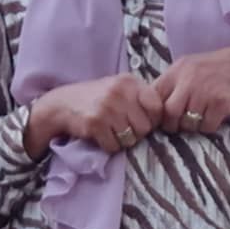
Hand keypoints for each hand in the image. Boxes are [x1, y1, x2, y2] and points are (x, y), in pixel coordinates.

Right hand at [28, 73, 163, 156]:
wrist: (63, 104)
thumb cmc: (97, 99)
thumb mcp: (121, 90)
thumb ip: (141, 99)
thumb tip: (166, 120)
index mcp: (130, 82)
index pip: (158, 107)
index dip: (152, 120)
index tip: (142, 121)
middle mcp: (120, 91)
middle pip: (145, 128)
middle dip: (136, 133)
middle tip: (122, 127)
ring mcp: (107, 106)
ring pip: (130, 139)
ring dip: (121, 141)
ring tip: (110, 130)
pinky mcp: (95, 122)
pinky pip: (114, 146)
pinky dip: (108, 146)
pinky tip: (100, 135)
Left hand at [153, 46, 229, 133]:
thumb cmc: (217, 72)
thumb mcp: (191, 70)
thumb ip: (172, 85)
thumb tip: (152, 111)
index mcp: (178, 70)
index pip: (154, 98)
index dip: (157, 113)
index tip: (164, 119)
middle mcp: (189, 79)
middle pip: (169, 114)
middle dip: (174, 124)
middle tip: (183, 124)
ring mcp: (205, 90)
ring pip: (187, 123)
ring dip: (194, 126)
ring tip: (202, 117)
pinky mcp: (221, 102)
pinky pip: (207, 126)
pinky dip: (210, 127)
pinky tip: (216, 116)